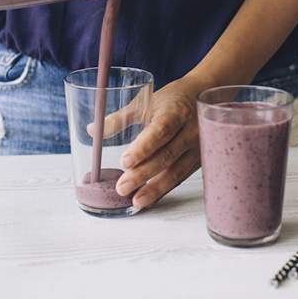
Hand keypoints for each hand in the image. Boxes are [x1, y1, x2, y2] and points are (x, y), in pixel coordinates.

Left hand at [109, 76, 209, 209]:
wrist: (204, 96)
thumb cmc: (172, 99)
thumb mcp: (146, 102)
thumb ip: (120, 118)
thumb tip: (92, 130)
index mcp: (175, 112)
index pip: (161, 131)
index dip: (144, 147)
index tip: (125, 161)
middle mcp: (190, 131)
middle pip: (167, 155)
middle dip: (143, 174)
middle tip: (122, 187)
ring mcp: (197, 148)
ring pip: (176, 172)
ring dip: (155, 189)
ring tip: (135, 201)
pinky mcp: (198, 160)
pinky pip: (180, 178)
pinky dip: (163, 190)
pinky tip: (149, 200)